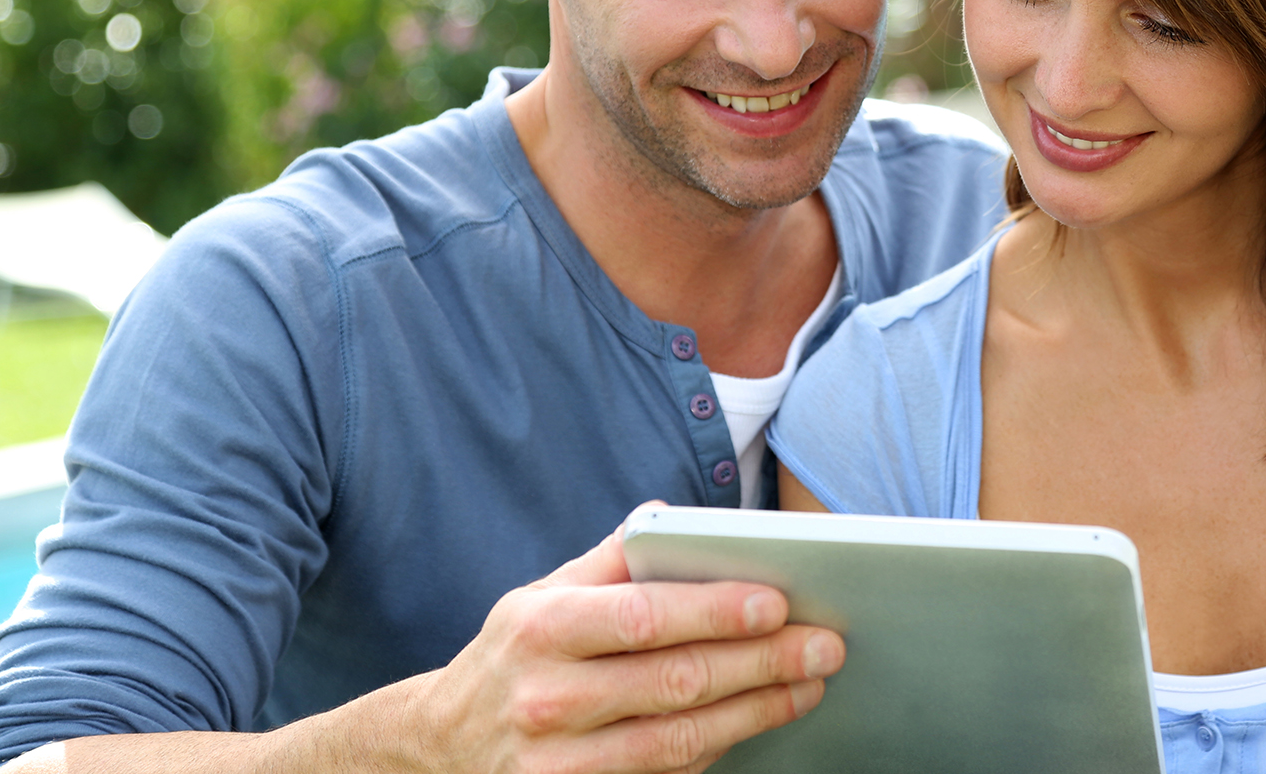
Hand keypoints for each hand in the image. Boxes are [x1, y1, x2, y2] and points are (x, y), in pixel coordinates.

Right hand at [405, 509, 844, 772]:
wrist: (442, 749)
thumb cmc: (511, 659)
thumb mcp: (538, 596)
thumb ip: (608, 559)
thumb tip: (668, 516)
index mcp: (542, 630)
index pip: (644, 617)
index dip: (715, 611)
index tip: (778, 601)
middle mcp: (549, 700)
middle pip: (676, 683)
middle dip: (762, 663)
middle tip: (824, 645)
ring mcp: (560, 766)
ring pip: (681, 742)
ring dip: (757, 713)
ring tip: (808, 684)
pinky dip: (719, 751)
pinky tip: (758, 723)